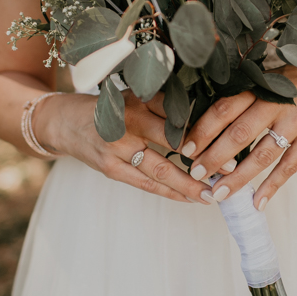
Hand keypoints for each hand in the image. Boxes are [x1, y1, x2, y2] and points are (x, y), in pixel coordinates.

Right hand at [35, 89, 236, 203]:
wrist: (63, 123)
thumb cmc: (109, 109)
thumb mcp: (134, 96)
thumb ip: (165, 105)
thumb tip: (209, 116)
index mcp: (138, 98)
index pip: (177, 110)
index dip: (206, 123)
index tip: (232, 132)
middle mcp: (128, 120)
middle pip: (174, 139)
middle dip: (205, 155)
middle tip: (232, 167)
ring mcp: (117, 146)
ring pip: (162, 168)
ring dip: (191, 183)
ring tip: (215, 193)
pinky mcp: (111, 168)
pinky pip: (147, 184)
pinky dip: (171, 192)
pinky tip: (191, 199)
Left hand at [181, 48, 296, 208]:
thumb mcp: (271, 75)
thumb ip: (245, 93)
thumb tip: (206, 116)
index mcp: (263, 86)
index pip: (225, 109)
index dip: (203, 130)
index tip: (186, 148)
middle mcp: (279, 103)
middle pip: (239, 134)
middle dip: (214, 158)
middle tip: (196, 174)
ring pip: (262, 155)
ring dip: (238, 177)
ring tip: (219, 193)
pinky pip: (290, 167)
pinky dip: (273, 186)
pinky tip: (258, 202)